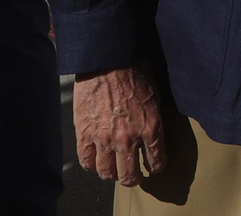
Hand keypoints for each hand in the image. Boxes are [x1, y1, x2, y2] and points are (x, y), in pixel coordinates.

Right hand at [74, 62, 165, 186]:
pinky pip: (86, 161)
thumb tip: (154, 135)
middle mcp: (128, 138)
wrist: (108, 61)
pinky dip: (91, 165)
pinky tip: (96, 162)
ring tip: (114, 171)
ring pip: (106, 173)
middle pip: (128, 175)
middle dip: (132, 179)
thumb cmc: (136, 72)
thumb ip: (154, 120)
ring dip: (111, 174)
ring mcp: (104, 139)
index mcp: (151, 128)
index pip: (156, 161)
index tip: (154, 167)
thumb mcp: (156, 96)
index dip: (156, 167)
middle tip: (133, 176)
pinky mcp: (84, 134)